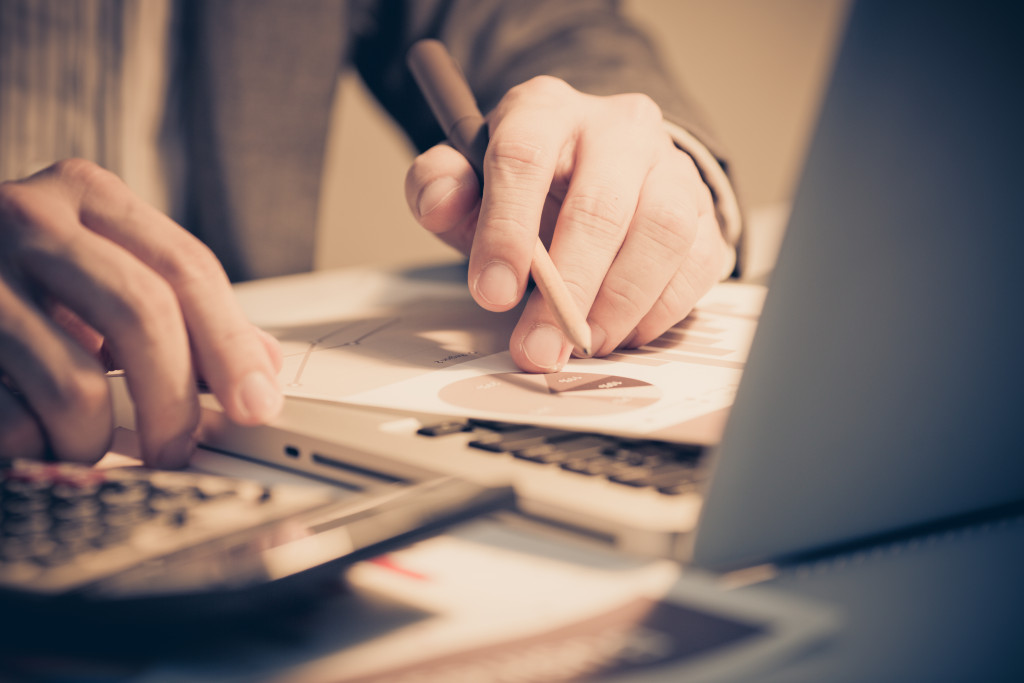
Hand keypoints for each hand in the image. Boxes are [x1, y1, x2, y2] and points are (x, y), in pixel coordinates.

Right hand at [0, 159, 282, 466]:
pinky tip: (27, 432)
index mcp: (85, 195)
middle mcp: (25, 217)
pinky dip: (33, 446)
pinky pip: (11, 420)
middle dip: (175, 403)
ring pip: (75, 383)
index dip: (232, 348)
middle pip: (143, 315)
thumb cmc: (14, 281)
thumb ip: (177, 308)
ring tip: (85, 442)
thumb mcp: (97, 270)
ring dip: (94, 438)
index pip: (188, 270)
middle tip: (183, 450)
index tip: (257, 406)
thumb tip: (264, 369)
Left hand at [405, 76, 730, 371]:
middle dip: (568, 290)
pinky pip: (697, 263)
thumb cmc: (526, 187)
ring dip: (620, 304)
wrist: (593, 171)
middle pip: (601, 206)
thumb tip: (440, 201)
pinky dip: (660, 310)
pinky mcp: (703, 210)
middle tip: (541, 348)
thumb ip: (440, 187)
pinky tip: (622, 331)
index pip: (523, 157)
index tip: (493, 295)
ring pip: (661, 234)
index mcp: (545, 111)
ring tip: (583, 343)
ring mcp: (669, 167)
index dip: (507, 230)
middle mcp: (617, 129)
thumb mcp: (469, 183)